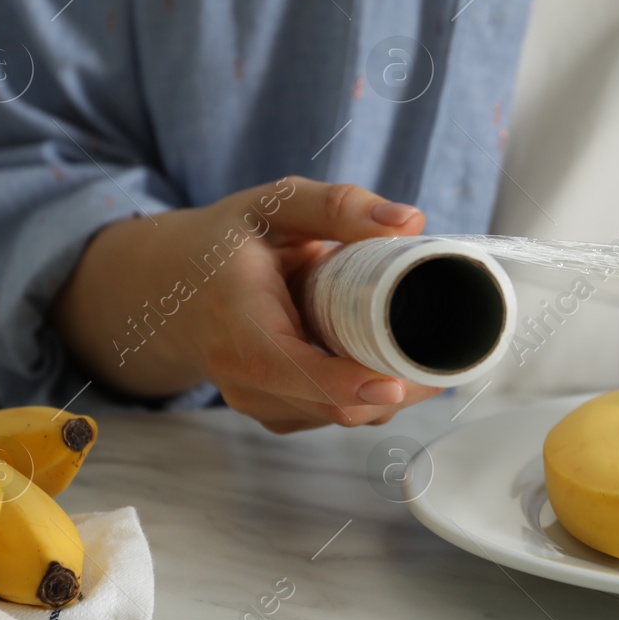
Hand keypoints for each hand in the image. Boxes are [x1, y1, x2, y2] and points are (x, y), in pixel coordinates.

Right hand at [53, 177, 442, 432]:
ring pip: (343, 415)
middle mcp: (240, 373)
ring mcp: (257, 400)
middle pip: (331, 403)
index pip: (286, 366)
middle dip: (397, 387)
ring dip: (390, 391)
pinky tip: (388, 359)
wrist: (171, 287)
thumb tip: (411, 222)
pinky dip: (371, 394)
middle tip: (447, 352)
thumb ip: (339, 206)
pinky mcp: (277, 413)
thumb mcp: (275, 204)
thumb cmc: (227, 242)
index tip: (396, 384)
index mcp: (236, 317)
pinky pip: (337, 415)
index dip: (344, 383)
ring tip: (419, 344)